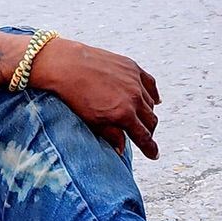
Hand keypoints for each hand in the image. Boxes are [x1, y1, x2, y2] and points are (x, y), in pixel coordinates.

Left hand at [28, 38, 160, 158]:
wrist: (66, 66)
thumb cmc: (75, 95)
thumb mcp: (92, 122)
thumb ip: (111, 135)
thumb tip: (121, 149)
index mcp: (124, 114)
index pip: (144, 136)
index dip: (150, 148)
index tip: (154, 154)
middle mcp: (133, 98)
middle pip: (151, 120)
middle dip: (149, 131)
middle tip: (144, 137)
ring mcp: (134, 81)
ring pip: (150, 103)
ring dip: (147, 113)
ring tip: (141, 119)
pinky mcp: (132, 67)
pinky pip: (150, 83)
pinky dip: (153, 94)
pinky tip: (155, 101)